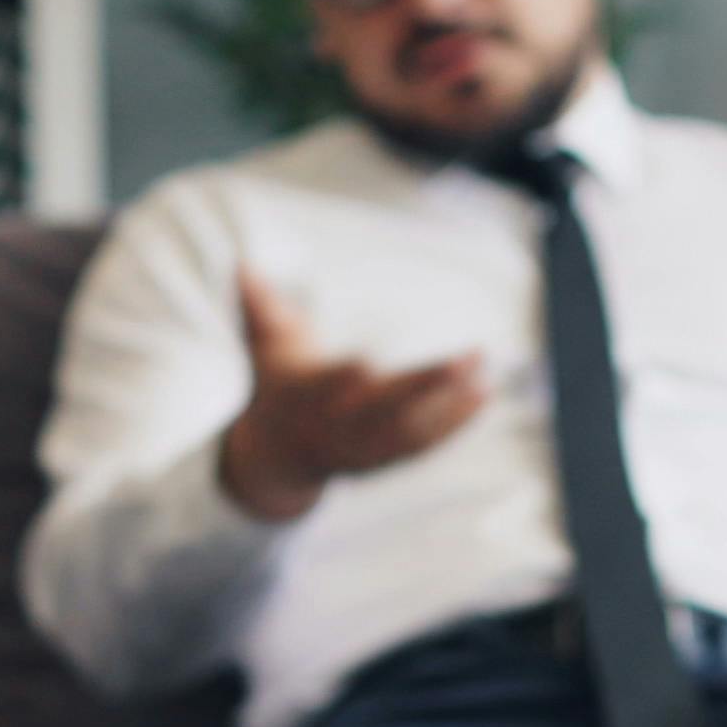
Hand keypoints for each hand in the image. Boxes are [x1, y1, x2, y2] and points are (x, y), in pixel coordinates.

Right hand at [215, 266, 487, 521]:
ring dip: (451, 405)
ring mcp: (364, 450)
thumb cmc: (281, 385)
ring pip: (411, 432)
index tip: (365, 364)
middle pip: (384, 412)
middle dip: (425, 387)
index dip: (344, 378)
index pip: (325, 388)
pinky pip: (424, 445)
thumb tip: (242, 267)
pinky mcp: (386, 460)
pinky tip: (483, 395)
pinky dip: (455, 422)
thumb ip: (262, 309)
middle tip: (464, 360)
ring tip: (484, 374)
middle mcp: (337, 428)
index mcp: (306, 398)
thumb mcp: (268, 347)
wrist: (279, 456)